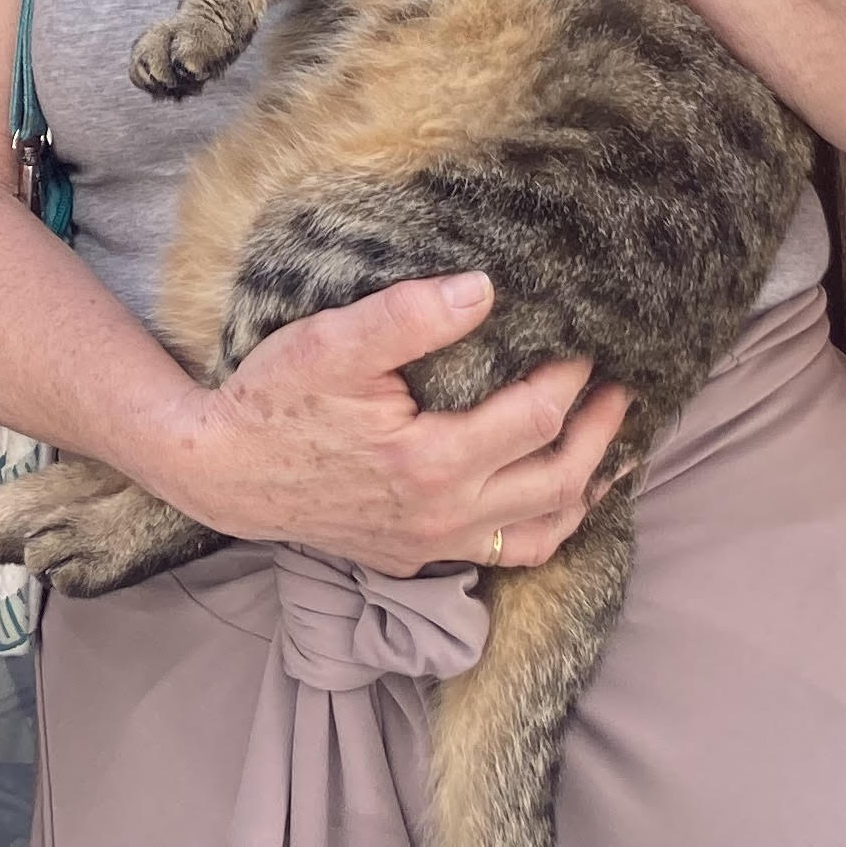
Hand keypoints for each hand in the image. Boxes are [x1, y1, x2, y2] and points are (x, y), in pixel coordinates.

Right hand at [147, 270, 630, 576]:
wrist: (222, 471)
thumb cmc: (274, 399)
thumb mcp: (333, 341)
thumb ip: (411, 316)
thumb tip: (486, 289)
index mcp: (433, 461)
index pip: (537, 419)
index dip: (571, 378)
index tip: (584, 344)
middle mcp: (444, 515)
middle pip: (557, 482)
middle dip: (600, 433)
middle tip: (623, 391)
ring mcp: (432, 545)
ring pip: (539, 533)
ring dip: (584, 491)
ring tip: (611, 451)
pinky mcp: (415, 557)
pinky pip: (501, 554)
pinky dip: (542, 529)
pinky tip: (552, 502)